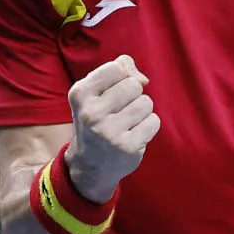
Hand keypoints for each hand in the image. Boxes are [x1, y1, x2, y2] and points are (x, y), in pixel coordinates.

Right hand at [66, 55, 159, 200]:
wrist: (90, 164)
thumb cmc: (97, 119)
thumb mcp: (95, 91)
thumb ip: (118, 70)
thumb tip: (143, 78)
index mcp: (80, 95)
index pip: (116, 68)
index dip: (122, 77)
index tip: (113, 91)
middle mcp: (92, 113)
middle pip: (134, 85)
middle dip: (133, 95)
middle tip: (120, 111)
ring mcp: (109, 132)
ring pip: (146, 103)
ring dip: (142, 111)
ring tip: (127, 123)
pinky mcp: (128, 147)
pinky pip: (154, 121)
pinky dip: (148, 126)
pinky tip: (134, 134)